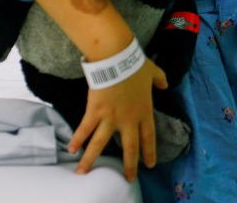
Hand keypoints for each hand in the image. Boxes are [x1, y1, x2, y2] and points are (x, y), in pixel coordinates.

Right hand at [69, 58, 167, 180]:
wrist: (117, 59)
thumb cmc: (135, 65)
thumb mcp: (154, 72)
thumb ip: (161, 80)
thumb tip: (165, 85)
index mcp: (144, 111)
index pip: (149, 136)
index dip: (149, 151)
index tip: (149, 165)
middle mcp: (128, 119)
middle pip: (129, 147)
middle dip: (129, 165)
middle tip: (128, 178)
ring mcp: (110, 117)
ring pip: (100, 144)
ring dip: (91, 159)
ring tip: (83, 173)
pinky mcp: (95, 111)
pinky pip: (85, 129)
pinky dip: (77, 139)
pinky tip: (71, 150)